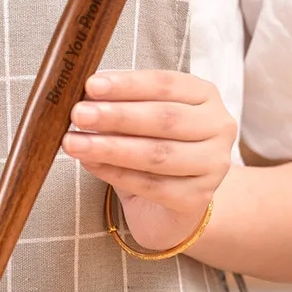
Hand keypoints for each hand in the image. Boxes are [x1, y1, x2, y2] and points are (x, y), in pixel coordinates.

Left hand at [62, 70, 236, 251]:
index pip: (166, 84)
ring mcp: (213, 165)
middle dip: (116, 116)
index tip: (90, 85)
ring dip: (110, 147)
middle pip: (164, 119)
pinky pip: (151, 186)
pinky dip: (116, 174)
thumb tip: (83, 100)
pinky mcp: (197, 199)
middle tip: (78, 114)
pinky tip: (90, 164)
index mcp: (204, 96)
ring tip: (74, 143)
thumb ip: (119, 108)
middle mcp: (218, 127)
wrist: (171, 207)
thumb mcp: (138, 123)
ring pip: (157, 154)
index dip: (128, 85)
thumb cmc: (152, 151)